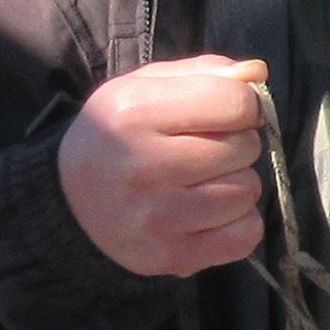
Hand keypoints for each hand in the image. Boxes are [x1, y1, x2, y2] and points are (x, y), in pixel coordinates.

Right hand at [57, 55, 269, 277]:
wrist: (71, 202)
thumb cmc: (118, 134)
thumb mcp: (145, 88)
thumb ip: (204, 73)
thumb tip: (257, 73)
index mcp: (134, 112)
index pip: (234, 102)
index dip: (243, 105)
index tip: (226, 113)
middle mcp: (143, 165)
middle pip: (245, 148)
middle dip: (237, 144)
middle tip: (206, 150)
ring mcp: (157, 217)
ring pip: (247, 192)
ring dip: (237, 184)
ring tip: (204, 181)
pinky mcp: (172, 256)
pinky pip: (246, 235)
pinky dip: (239, 223)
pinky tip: (210, 213)